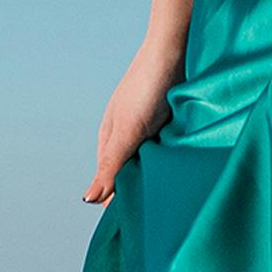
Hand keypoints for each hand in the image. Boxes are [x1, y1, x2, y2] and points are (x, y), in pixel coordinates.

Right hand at [82, 39, 179, 203]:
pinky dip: (174, 158)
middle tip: (158, 208)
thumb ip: (110, 166)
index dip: (120, 201)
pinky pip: (169, 148)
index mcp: (110, 137)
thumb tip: (88, 200)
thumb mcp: (128, 131)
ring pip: (151, 161)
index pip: (110, 181)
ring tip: (172, 188)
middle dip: (141, 188)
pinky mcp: (170, 119)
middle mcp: (128, 133)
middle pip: (131, 172)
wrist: (177, 47)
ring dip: (159, 173)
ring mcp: (150, 125)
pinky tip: (183, 165)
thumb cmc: (149, 87)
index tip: (136, 224)